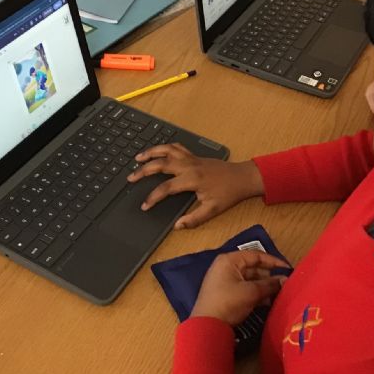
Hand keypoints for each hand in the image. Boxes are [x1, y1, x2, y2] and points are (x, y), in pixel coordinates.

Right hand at [127, 143, 263, 228]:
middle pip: (161, 164)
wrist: (242, 177)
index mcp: (192, 179)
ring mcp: (191, 158)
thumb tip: (177, 226)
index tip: (144, 205)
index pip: (166, 188)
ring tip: (137, 157)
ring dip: (151, 152)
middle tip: (130, 177)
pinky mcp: (194, 155)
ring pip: (167, 150)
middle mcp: (189, 165)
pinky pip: (176, 147)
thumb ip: (194, 218)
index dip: (153, 197)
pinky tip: (157, 150)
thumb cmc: (229, 194)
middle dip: (143, 170)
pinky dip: (164, 147)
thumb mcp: (213, 210)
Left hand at [191, 251, 286, 324]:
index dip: (273, 261)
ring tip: (279, 295)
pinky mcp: (225, 293)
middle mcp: (226, 267)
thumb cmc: (228, 302)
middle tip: (285, 285)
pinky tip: (268, 302)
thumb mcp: (251, 292)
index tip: (288, 269)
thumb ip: (270, 285)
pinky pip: (244, 288)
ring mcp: (224, 280)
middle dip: (269, 277)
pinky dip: (256, 293)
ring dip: (264, 287)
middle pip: (253, 268)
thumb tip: (285, 280)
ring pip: (250, 279)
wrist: (207, 325)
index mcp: (230, 260)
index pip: (256, 255)